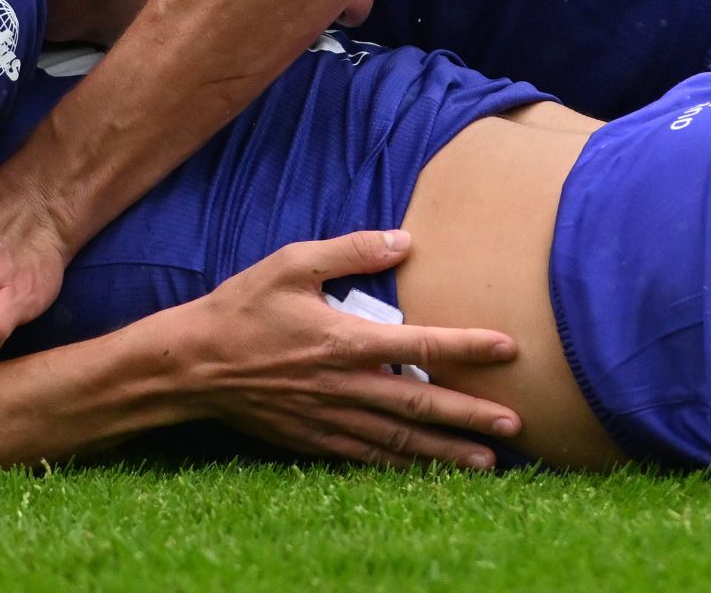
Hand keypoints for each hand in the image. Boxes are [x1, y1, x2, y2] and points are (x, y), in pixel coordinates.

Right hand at [170, 229, 519, 469]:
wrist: (193, 364)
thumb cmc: (243, 307)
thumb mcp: (291, 263)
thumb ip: (349, 251)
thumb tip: (404, 240)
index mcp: (344, 340)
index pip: (421, 344)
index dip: (468, 346)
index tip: (509, 348)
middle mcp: (345, 384)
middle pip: (422, 402)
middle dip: (472, 413)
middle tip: (516, 424)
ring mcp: (331, 417)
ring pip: (402, 438)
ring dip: (448, 450)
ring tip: (490, 461)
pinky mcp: (315, 438)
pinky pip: (369, 456)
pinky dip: (403, 465)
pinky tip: (428, 470)